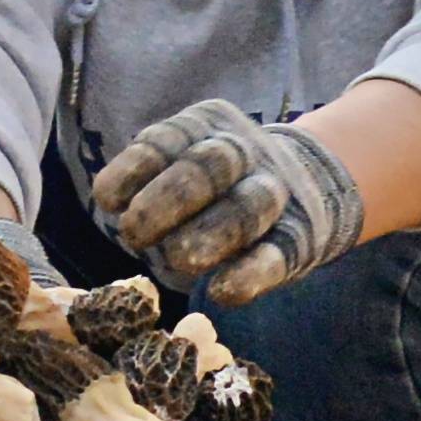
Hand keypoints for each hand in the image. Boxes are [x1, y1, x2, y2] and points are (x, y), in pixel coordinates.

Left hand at [102, 97, 360, 303]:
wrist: (313, 182)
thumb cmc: (215, 184)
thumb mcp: (180, 161)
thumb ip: (147, 179)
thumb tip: (109, 201)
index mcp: (202, 128)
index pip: (165, 141)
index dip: (133, 170)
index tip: (107, 200)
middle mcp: (241, 153)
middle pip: (208, 166)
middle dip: (169, 198)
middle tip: (134, 233)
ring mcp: (274, 193)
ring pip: (246, 206)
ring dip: (212, 233)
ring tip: (180, 259)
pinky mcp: (297, 239)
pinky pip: (276, 253)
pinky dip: (251, 274)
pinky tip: (225, 292)